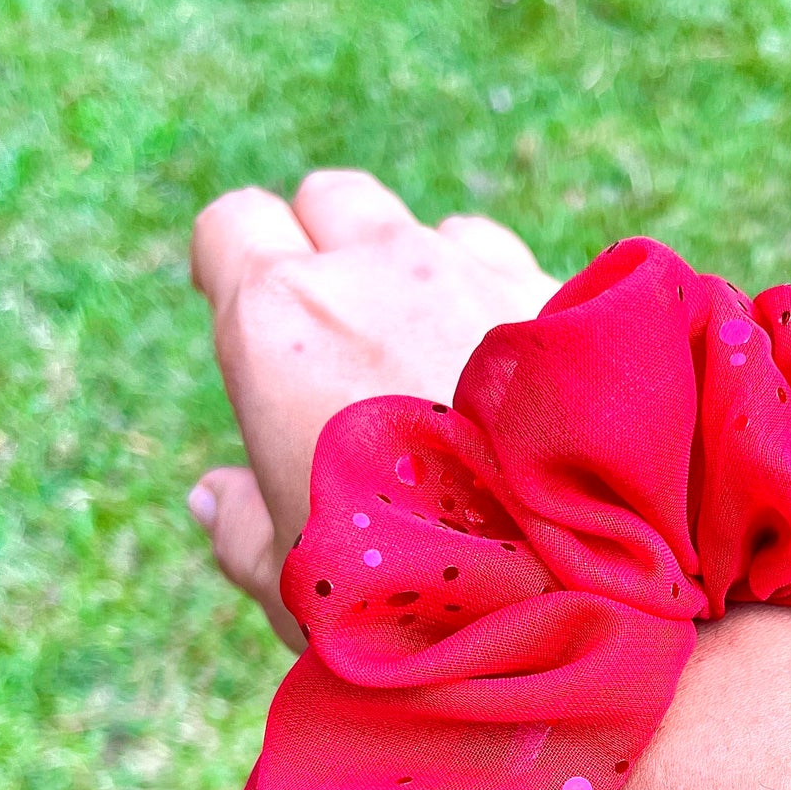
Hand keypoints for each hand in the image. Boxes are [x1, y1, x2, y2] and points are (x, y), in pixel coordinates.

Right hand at [187, 169, 558, 647]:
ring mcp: (477, 271)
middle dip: (332, 248)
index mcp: (278, 322)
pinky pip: (518, 269)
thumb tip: (215, 496)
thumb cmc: (411, 588)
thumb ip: (243, 527)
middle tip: (349, 338)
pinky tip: (527, 387)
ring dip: (429, 276)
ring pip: (434, 232)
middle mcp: (376, 268)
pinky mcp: (564, 296)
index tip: (248, 309)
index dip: (235, 264)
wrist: (575, 579)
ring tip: (449, 368)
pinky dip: (509, 306)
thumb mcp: (296, 580)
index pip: (232, 225)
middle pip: (333, 202)